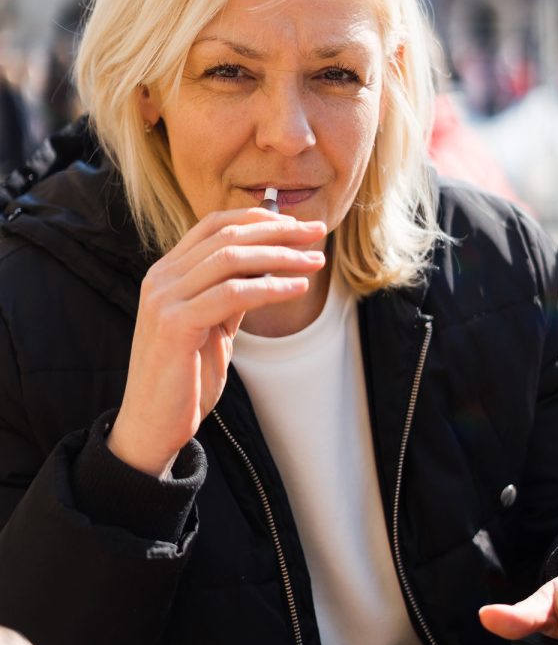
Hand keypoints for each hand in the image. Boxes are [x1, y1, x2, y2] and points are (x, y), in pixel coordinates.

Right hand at [109, 206, 326, 476]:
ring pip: (231, 259)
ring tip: (315, 261)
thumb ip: (229, 295)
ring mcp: (164, 299)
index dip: (258, 218)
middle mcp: (161, 277)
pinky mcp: (175, 324)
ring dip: (280, 256)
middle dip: (278, 231)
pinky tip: (297, 289)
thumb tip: (266, 269)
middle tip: (318, 232)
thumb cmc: (185, 378)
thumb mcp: (212, 326)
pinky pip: (232, 295)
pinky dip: (270, 288)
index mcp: (167, 272)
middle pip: (227, 236)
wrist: (151, 426)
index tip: (298, 224)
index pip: (214, 224)